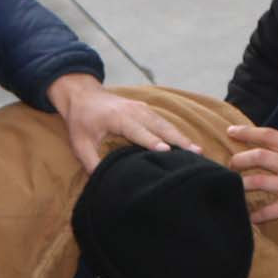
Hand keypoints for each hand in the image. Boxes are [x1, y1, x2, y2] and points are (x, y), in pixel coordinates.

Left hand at [47, 74, 200, 175]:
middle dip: (177, 140)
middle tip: (195, 153)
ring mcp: (142, 108)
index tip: (167, 151)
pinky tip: (187, 143)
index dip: (152, 142)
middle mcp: (134, 111)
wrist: (82, 94)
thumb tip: (103, 182)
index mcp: (118, 118)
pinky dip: (176, 132)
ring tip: (197, 151)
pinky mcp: (145, 109)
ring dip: (181, 137)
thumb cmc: (81, 121)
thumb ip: (92, 162)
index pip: (139, 131)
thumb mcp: (80, 144)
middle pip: (159, 126)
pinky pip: (163, 121)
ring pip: (165, 124)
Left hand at [226, 124, 277, 230]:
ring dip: (240, 185)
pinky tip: (248, 219)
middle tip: (229, 164)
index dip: (247, 132)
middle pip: (257, 155)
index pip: (269, 135)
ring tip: (233, 189)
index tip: (231, 132)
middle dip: (238, 159)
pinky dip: (254, 215)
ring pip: (256, 181)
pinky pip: (267, 211)